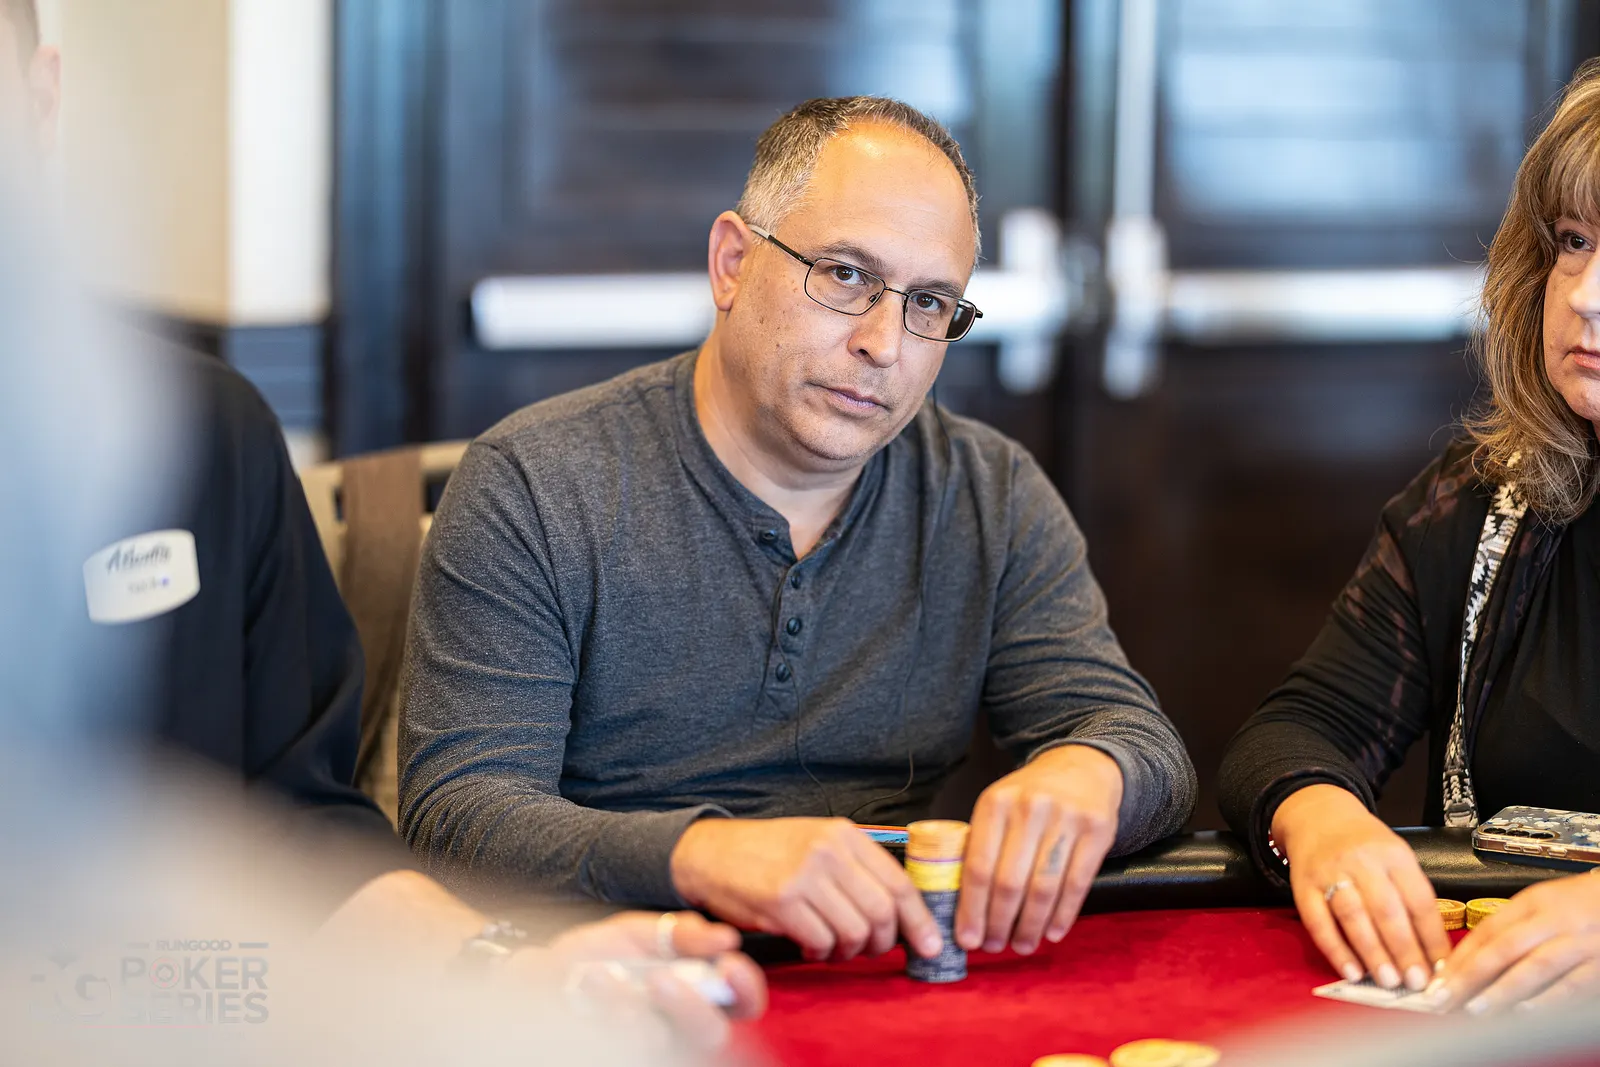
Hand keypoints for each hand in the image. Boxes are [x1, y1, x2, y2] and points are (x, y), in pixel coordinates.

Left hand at [518, 911, 766, 1051]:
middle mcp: (676, 1023)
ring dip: (629, 1008)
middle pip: (711, 1034)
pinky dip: (599, 1009)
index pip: (742, 1000)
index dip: (746, 987)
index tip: (729, 966)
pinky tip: (588, 984)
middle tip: (661, 980)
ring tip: (601, 974)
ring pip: (658, 1040)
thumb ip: (680, 933)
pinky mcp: (613, 1050)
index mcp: (695, 990)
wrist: (543, 974)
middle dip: (690, 1007)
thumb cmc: (598, 956)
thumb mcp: (639, 932)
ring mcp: (646, 1041)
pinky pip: (616, 1045)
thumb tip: (725, 938)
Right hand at [670, 817, 941, 961]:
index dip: (920, 919)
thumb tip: (900, 909)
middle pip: (882, 912)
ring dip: (849, 950)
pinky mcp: (781, 901)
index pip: (899, 882)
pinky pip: (821, 941)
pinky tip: (811, 945)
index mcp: (844, 834)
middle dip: (882, 942)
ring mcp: (805, 876)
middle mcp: (828, 852)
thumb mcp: (818, 841)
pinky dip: (821, 952)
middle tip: (869, 949)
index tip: (931, 944)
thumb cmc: (769, 853)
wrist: (712, 852)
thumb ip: (856, 867)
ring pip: (854, 931)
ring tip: (834, 946)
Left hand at [956, 744, 1122, 954]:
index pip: (978, 866)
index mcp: (995, 804)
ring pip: (1043, 888)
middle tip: (994, 947)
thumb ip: (981, 846)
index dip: (971, 909)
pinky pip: (1077, 884)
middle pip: (1009, 882)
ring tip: (1022, 945)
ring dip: (1030, 926)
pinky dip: (1063, 915)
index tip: (967, 940)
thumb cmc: (1029, 799)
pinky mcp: (1097, 830)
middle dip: (998, 923)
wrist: (1081, 769)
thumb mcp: (998, 808)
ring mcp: (1066, 818)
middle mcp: (1029, 808)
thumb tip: (961, 907)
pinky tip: (1051, 933)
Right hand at [1271, 783, 1449, 990]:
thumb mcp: (1395, 858)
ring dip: (1373, 952)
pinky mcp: (1302, 886)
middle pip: (1387, 909)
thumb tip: (1430, 951)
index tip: (1442, 969)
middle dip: (1404, 950)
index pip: (1419, 900)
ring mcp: (1329, 873)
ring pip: (1353, 916)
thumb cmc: (1365, 847)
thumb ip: (1411, 896)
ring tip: (1388, 981)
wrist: (1317, 817)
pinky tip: (1351, 971)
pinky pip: (1318, 922)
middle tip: (1415, 982)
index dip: (1432, 938)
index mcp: (1394, 855)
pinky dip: (1335, 950)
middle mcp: (1362, 861)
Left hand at [1427, 871, 1599, 1014]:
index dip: (1461, 956)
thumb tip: (1465, 960)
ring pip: (1535, 967)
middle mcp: (1554, 920)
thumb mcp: (1541, 904)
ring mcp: (1579, 943)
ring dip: (1503, 991)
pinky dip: (1548, 1000)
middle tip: (1445, 997)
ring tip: (1476, 1009)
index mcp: (1534, 902)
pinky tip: (1526, 1011)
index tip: (1438, 979)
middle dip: (1471, 976)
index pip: (1488, 930)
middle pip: (1505, 948)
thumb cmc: (1581, 904)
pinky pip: (1572, 985)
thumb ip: (1508, 928)